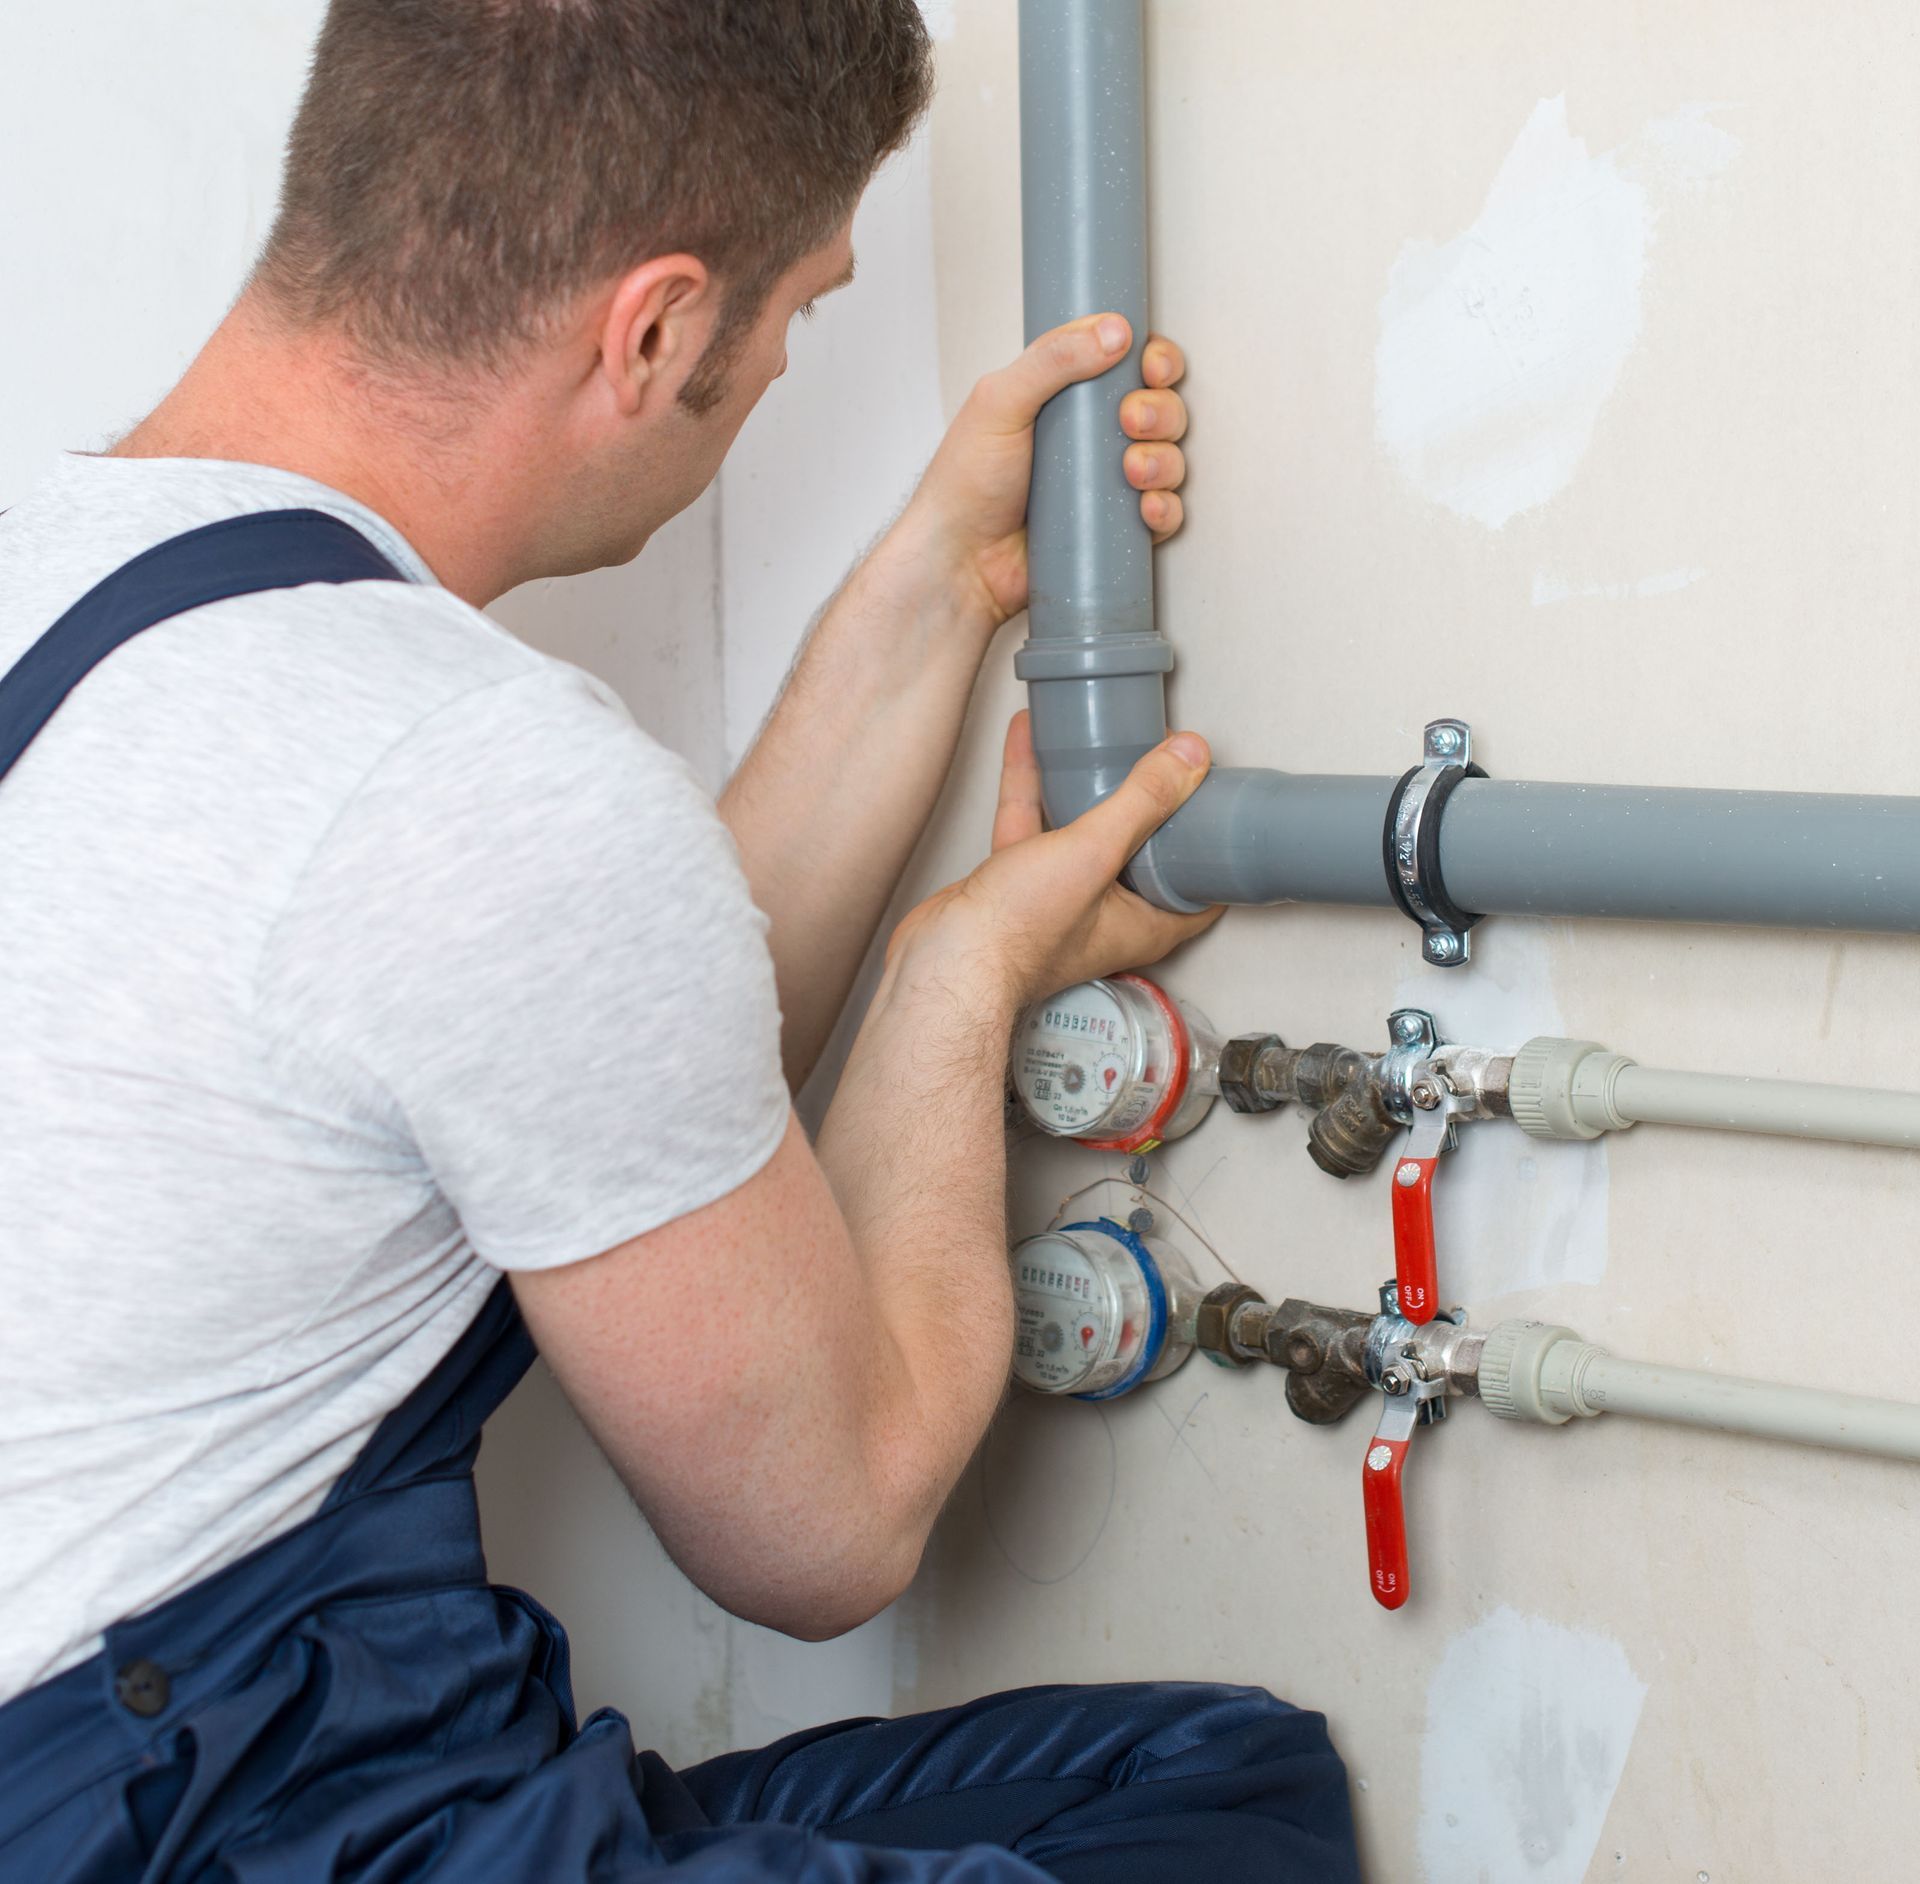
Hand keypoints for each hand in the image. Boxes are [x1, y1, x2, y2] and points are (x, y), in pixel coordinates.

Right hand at [886, 712, 1221, 1015]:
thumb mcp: (1094, 853)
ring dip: (1090, 785)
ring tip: (1102, 738)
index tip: (1220, 804)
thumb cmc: (1018, 934)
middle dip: (1154, 807)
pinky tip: (1030, 740)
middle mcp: (1105, 913)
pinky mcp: (1017, 881)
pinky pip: (1032, 821)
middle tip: (1166, 761)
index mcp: (1142, 923)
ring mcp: (1059, 896)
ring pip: (1083, 831)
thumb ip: (1143, 801)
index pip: (1201, 891)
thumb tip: (1190, 755)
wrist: (947, 958)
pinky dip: (1033, 782)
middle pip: (1142, 853)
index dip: (1215, 849)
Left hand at [893, 315, 1188, 632]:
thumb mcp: (999, 402)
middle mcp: (1093, 435)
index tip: (1149, 367)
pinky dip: (1164, 509)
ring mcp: (1106, 482)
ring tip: (1132, 471)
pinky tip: (1146, 508)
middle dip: (1159, 410)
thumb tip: (1114, 331)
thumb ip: (1051, 360)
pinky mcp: (1114, 527)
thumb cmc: (966, 483)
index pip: (1129, 362)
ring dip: (1163, 460)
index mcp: (1067, 395)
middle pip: (1159, 407)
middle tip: (1130, 420)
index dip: (1152, 359)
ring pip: (1168, 459)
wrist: (961, 561)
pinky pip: (1163, 514)